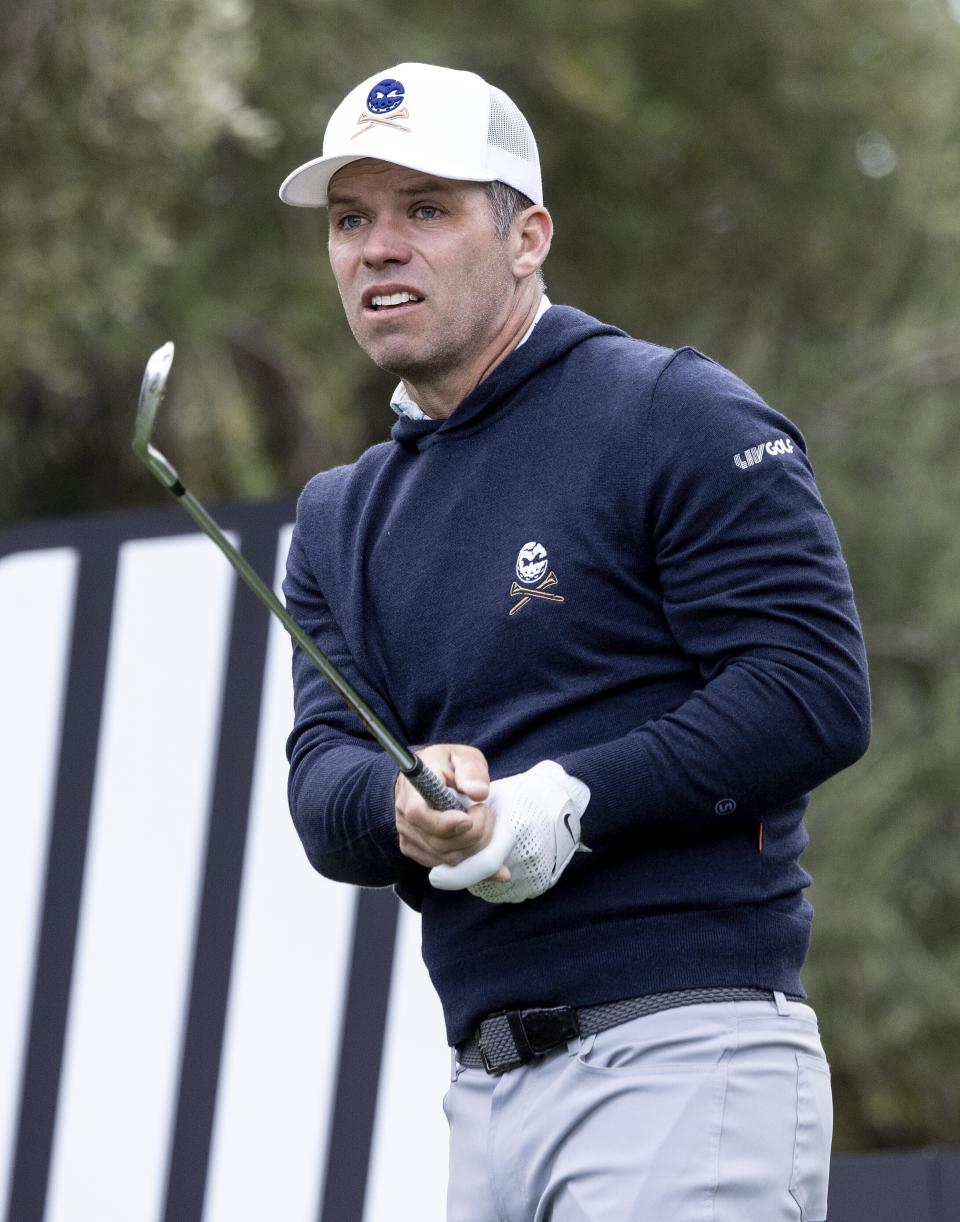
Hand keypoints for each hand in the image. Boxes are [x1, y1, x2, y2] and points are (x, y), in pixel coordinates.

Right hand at [395, 744, 508, 878]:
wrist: (426, 777)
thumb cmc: (446, 765)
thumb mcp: (462, 756)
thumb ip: (471, 770)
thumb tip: (479, 792)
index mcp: (412, 790)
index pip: (420, 815)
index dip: (446, 823)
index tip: (470, 818)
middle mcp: (405, 818)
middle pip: (439, 843)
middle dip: (474, 834)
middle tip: (487, 812)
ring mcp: (409, 838)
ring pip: (446, 859)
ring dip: (476, 847)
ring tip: (485, 823)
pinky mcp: (417, 852)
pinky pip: (446, 867)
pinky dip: (471, 862)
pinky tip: (487, 852)